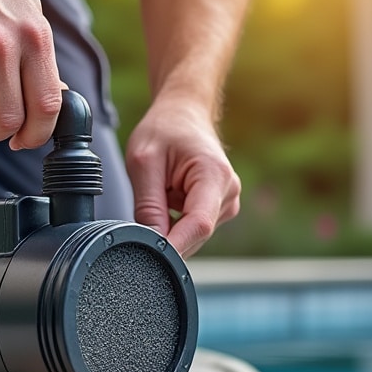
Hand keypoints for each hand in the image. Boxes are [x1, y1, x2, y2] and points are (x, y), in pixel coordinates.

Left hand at [126, 98, 240, 256]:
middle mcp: (228, 192)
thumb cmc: (165, 129)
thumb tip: (149, 243)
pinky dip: (176, 220)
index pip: (198, 226)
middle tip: (143, 215)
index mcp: (214, 176)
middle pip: (195, 235)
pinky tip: (171, 196)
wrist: (184, 113)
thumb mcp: (143, 161)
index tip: (152, 259)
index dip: (174, 247)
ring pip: (193, 235)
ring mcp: (227, 202)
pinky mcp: (220, 208)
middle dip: (167, 235)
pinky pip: (193, 228)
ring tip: (162, 191)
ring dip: (170, 224)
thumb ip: (147, 206)